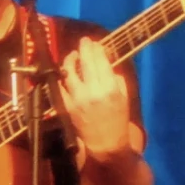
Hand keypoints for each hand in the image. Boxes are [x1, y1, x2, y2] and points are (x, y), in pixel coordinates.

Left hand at [56, 37, 133, 158]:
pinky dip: (62, 77)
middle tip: (84, 41)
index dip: (97, 49)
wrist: (105, 142)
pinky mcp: (66, 106)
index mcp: (109, 88)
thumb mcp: (124, 97)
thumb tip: (107, 62)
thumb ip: (116, 78)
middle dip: (84, 49)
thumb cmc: (117, 119)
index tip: (95, 43)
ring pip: (69, 72)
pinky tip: (65, 72)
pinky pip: (60, 87)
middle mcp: (92, 91)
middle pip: (85, 63)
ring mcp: (77, 98)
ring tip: (73, 55)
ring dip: (70, 60)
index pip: (100, 62)